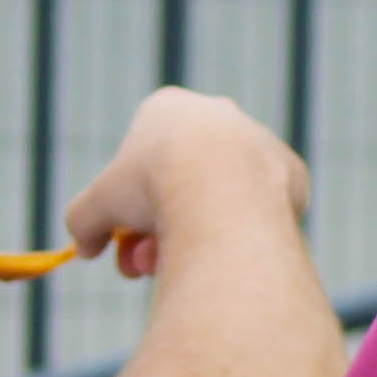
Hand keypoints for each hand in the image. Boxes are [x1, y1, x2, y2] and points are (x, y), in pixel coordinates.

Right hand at [64, 87, 309, 274]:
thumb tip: (84, 247)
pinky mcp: (293, 174)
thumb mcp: (96, 206)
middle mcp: (219, 116)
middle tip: (145, 268)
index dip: (124, 209)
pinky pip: (258, 212)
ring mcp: (260, 142)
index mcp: (170, 108)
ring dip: (194, 237)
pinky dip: (239, 235)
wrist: (224, 191)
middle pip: (181, 184)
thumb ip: (83, 222)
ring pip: (220, 201)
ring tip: (180, 267)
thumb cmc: (152, 187)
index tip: (119, 243)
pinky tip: (227, 252)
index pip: (140, 162)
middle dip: (157, 231)